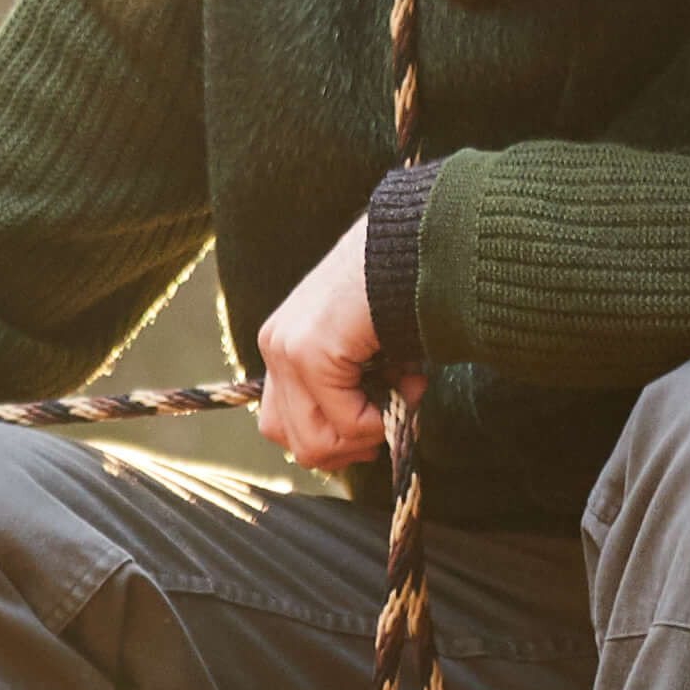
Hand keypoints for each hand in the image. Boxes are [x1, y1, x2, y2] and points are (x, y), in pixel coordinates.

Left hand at [254, 221, 397, 473]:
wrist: (413, 240)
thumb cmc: (400, 291)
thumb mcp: (366, 349)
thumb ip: (354, 389)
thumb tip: (366, 437)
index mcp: (284, 344)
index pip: (284, 426)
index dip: (334, 442)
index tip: (377, 428)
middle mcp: (276, 347)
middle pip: (295, 442)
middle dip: (349, 448)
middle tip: (390, 424)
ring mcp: (288, 350)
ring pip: (315, 443)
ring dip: (367, 435)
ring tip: (403, 395)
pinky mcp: (312, 352)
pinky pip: (347, 421)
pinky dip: (381, 420)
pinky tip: (406, 385)